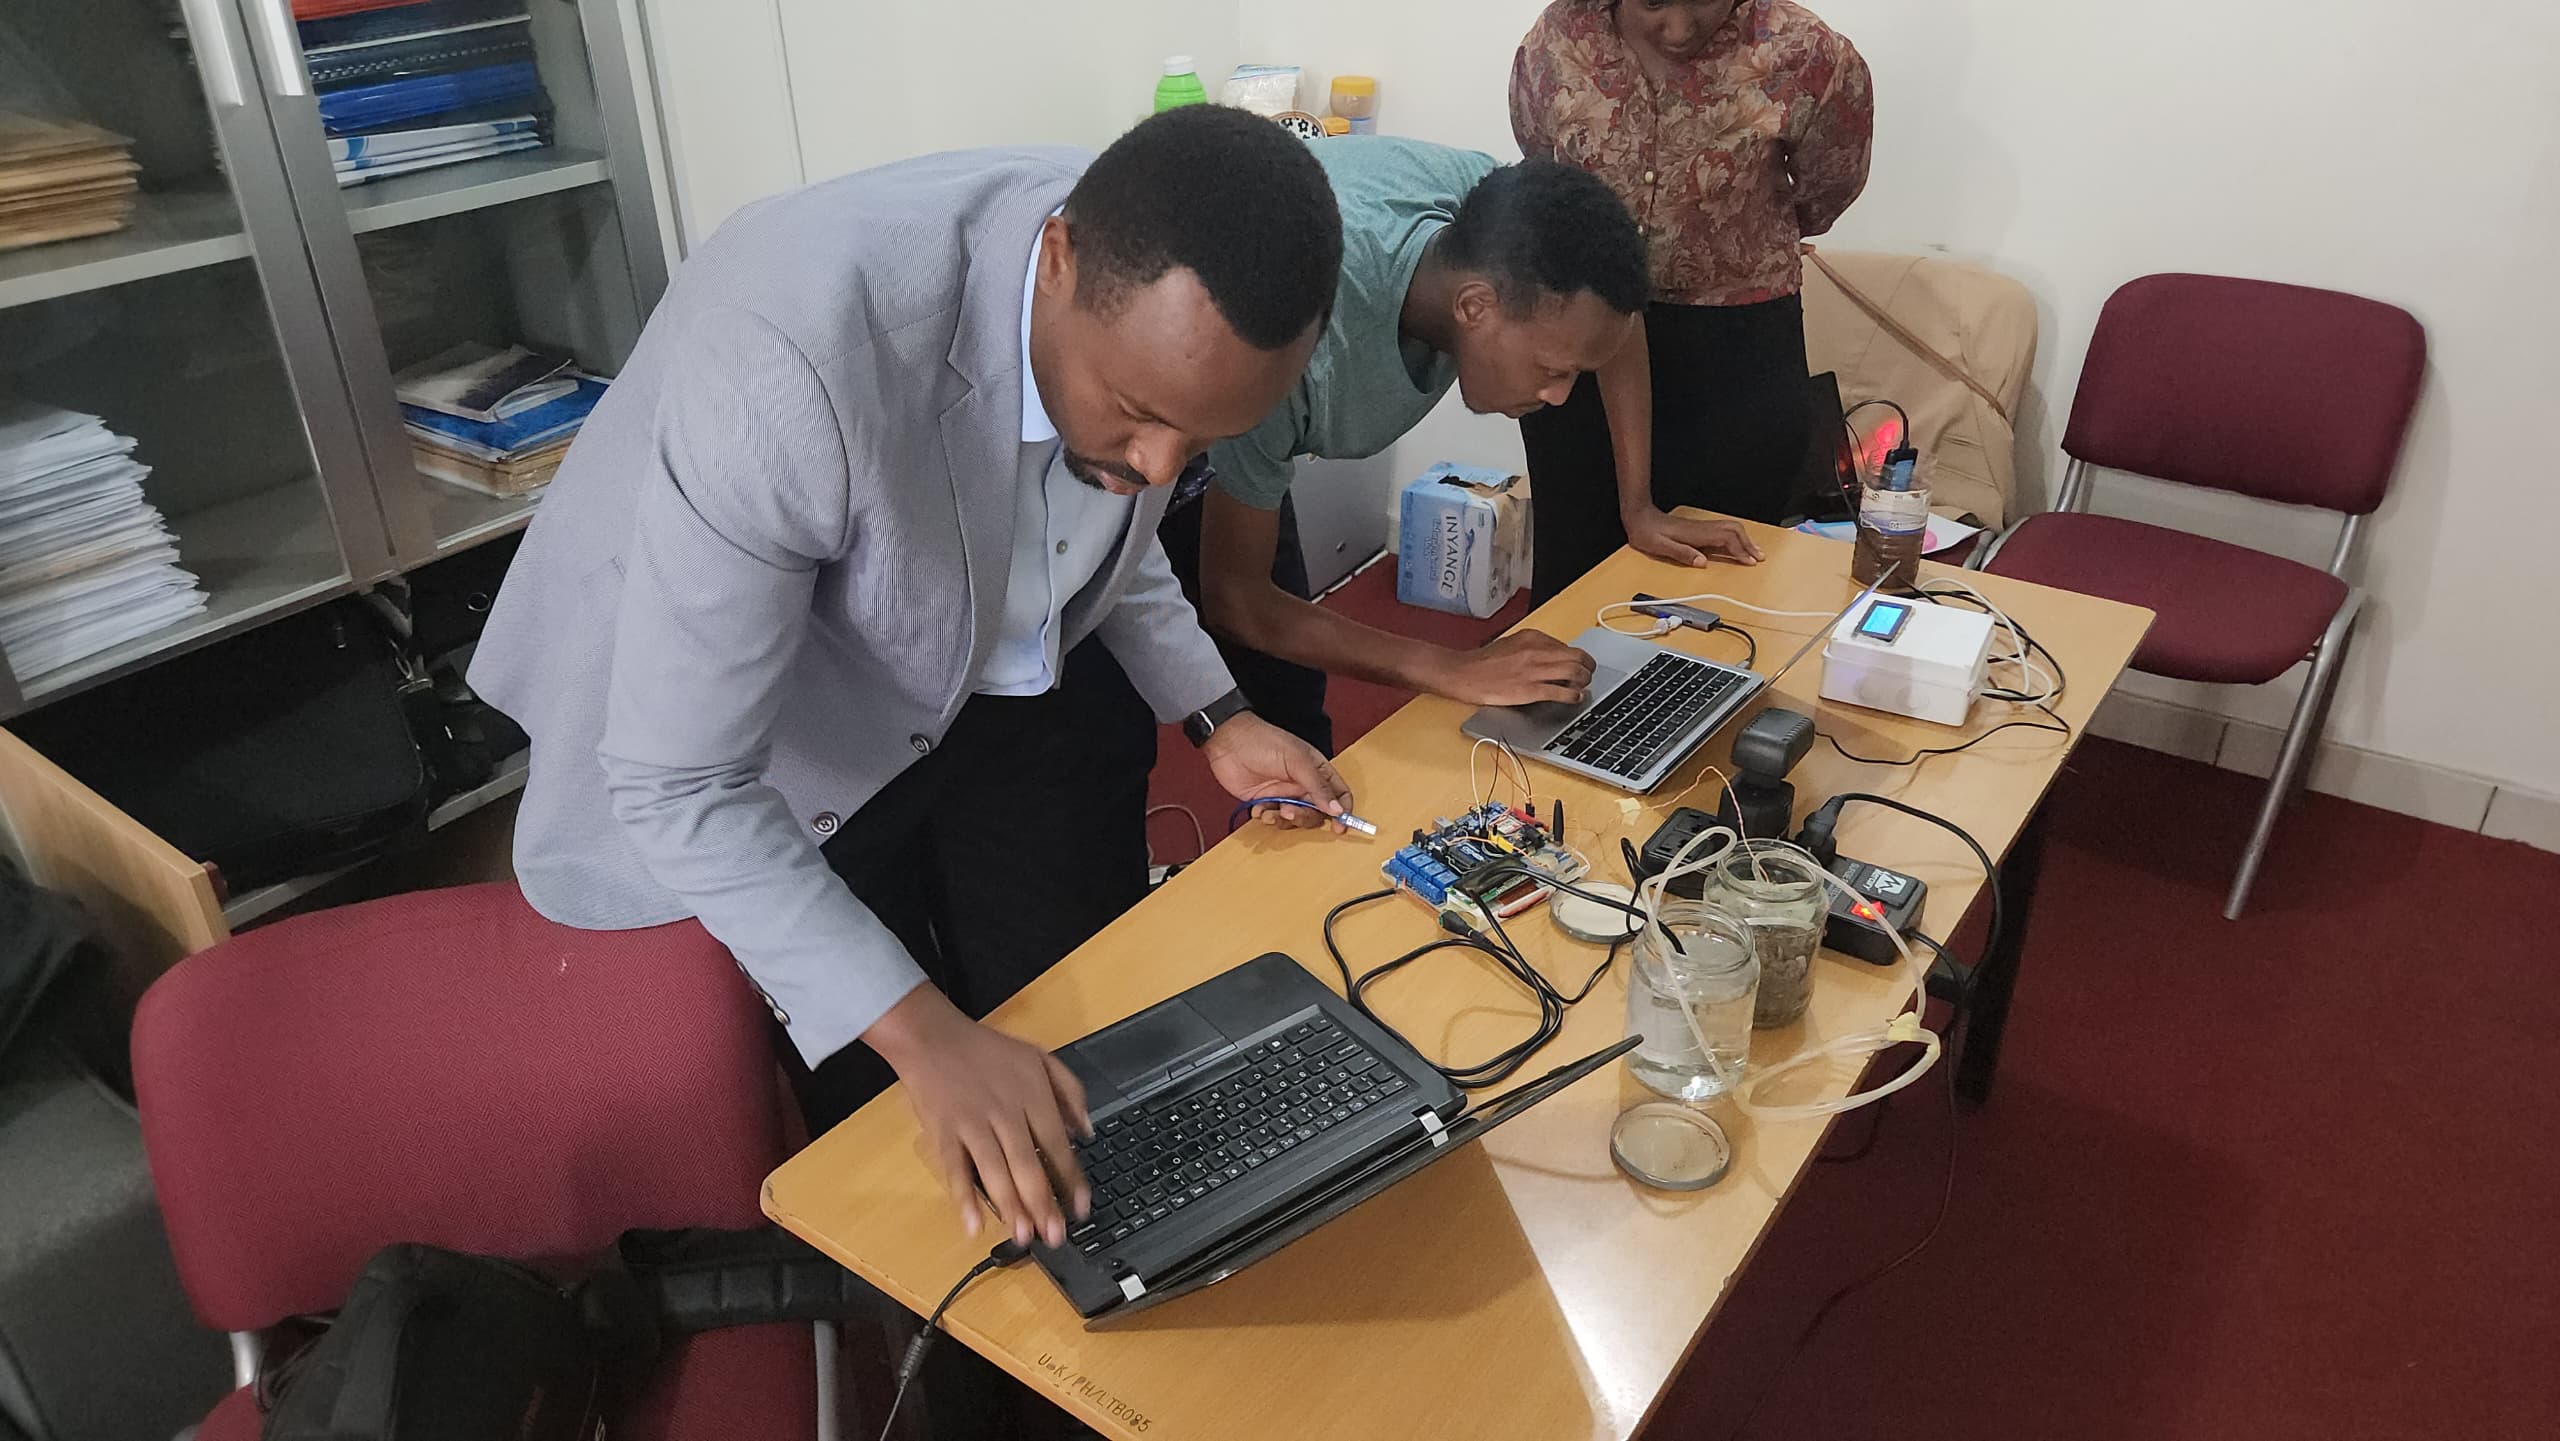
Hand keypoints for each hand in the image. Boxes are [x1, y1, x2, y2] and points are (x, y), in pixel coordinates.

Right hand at [864, 986, 1090, 1247]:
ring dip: (1010, 1207)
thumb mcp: (1040, 1057)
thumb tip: (1087, 1130)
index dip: (1071, 1179)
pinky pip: (954, 1169)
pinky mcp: (944, 1132)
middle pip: (1028, 1164)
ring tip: (1024, 1236)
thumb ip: (1070, 1091)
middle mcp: (1005, 1113)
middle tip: (1055, 1236)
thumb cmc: (987, 1051)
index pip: (1057, 1145)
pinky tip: (974, 1225)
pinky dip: (963, 1198)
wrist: (933, 1037)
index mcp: (1032, 1096)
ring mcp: (972, 1124)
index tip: (1082, 1208)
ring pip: (995, 1171)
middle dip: (1044, 1204)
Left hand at [1202, 712, 1352, 828]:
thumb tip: (1337, 810)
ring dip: (1284, 820)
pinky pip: (1273, 818)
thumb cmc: (1263, 741)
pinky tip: (1257, 809)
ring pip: (1295, 819)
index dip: (1343, 811)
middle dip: (1305, 817)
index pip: (1339, 794)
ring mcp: (1284, 794)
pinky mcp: (1265, 802)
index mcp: (1317, 770)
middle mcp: (1303, 784)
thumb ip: (1318, 786)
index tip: (1339, 826)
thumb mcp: (1297, 761)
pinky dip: (1267, 817)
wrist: (1228, 742)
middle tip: (1289, 813)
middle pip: (1317, 813)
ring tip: (1270, 811)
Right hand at [1427, 630, 1596, 705]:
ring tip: (1583, 686)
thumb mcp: (1511, 644)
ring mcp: (1533, 671)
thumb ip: (1533, 647)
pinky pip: (1561, 692)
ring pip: (1574, 673)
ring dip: (1584, 681)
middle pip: (1577, 657)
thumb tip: (1554, 656)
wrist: (1463, 674)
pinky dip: (1573, 696)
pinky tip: (1575, 698)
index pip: (1566, 646)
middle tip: (1589, 675)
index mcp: (1532, 637)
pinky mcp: (1530, 690)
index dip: (1577, 658)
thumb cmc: (1484, 662)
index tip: (1580, 665)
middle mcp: (1536, 651)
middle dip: (1588, 668)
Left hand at [1625, 508, 1763, 568]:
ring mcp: (1701, 527)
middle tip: (1759, 558)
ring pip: (1731, 528)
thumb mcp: (1660, 546)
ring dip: (1744, 539)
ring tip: (1754, 552)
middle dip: (1748, 544)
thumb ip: (1682, 553)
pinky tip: (1736, 545)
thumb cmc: (1647, 533)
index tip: (1749, 561)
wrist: (1639, 517)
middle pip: (1734, 530)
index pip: (1726, 540)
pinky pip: (1723, 530)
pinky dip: (1736, 537)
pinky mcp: (1698, 529)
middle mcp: (1702, 529)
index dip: (1739, 551)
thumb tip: (1702, 562)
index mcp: (1695, 534)